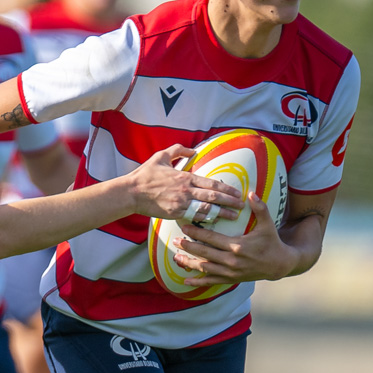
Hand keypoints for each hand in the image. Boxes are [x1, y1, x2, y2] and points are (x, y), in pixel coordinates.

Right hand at [127, 147, 242, 221]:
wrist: (131, 192)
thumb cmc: (145, 175)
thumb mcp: (160, 157)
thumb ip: (177, 150)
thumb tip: (192, 150)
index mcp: (185, 177)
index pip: (212, 183)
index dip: (227, 188)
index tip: (238, 192)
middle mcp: (186, 190)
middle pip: (214, 196)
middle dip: (230, 201)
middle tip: (242, 205)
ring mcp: (181, 203)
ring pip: (207, 209)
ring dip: (222, 213)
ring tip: (234, 217)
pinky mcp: (174, 213)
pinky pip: (194, 217)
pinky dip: (206, 220)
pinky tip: (215, 222)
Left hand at [171, 194, 296, 284]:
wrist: (280, 265)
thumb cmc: (272, 242)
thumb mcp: (268, 224)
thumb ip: (260, 208)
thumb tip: (250, 192)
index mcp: (238, 246)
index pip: (212, 238)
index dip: (197, 233)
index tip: (184, 227)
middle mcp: (232, 261)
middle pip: (204, 253)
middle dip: (188, 247)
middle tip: (174, 240)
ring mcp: (231, 272)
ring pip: (205, 268)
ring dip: (189, 263)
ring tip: (176, 257)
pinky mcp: (231, 279)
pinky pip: (212, 281)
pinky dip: (198, 281)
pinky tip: (185, 281)